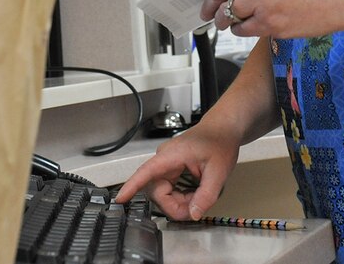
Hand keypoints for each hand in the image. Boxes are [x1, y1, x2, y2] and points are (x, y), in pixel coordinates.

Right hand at [114, 122, 240, 220]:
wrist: (223, 130)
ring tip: (200, 195)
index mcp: (171, 155)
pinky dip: (182, 197)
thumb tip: (193, 214)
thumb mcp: (218, 171)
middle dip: (175, 205)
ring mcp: (166, 165)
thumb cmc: (219, 142)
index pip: (146, 172)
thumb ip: (206, 195)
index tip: (120, 198)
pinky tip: (196, 191)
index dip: (132, 186)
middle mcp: (164, 160)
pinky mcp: (170, 170)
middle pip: (158, 192)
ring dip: (180, 202)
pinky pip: (169, 190)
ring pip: (163, 193)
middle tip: (196, 207)